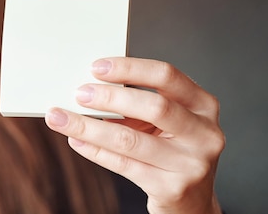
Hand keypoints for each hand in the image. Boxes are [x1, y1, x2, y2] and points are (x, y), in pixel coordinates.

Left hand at [44, 57, 224, 213]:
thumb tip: (92, 86)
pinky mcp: (172, 189)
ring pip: (130, 139)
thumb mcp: (169, 121)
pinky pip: (123, 164)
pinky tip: (76, 140)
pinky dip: (94, 150)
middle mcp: (204, 133)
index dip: (129, 68)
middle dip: (109, 97)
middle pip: (153, 106)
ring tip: (62, 118)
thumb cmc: (174, 151)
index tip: (96, 67)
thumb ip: (142, 102)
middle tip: (79, 93)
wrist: (193, 202)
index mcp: (204, 105)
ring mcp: (191, 163)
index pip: (166, 76)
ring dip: (89, 127)